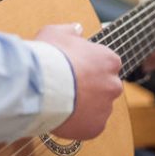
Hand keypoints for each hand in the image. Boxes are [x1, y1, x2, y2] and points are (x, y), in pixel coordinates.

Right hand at [35, 23, 122, 139]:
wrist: (41, 87)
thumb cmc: (50, 57)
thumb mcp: (56, 32)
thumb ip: (70, 30)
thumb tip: (77, 28)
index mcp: (109, 60)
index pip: (108, 64)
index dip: (91, 67)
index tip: (77, 69)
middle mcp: (113, 84)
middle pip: (106, 87)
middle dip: (92, 88)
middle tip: (70, 87)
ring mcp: (106, 108)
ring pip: (98, 108)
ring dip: (85, 106)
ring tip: (63, 102)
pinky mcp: (96, 127)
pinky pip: (90, 126)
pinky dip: (79, 123)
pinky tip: (64, 115)